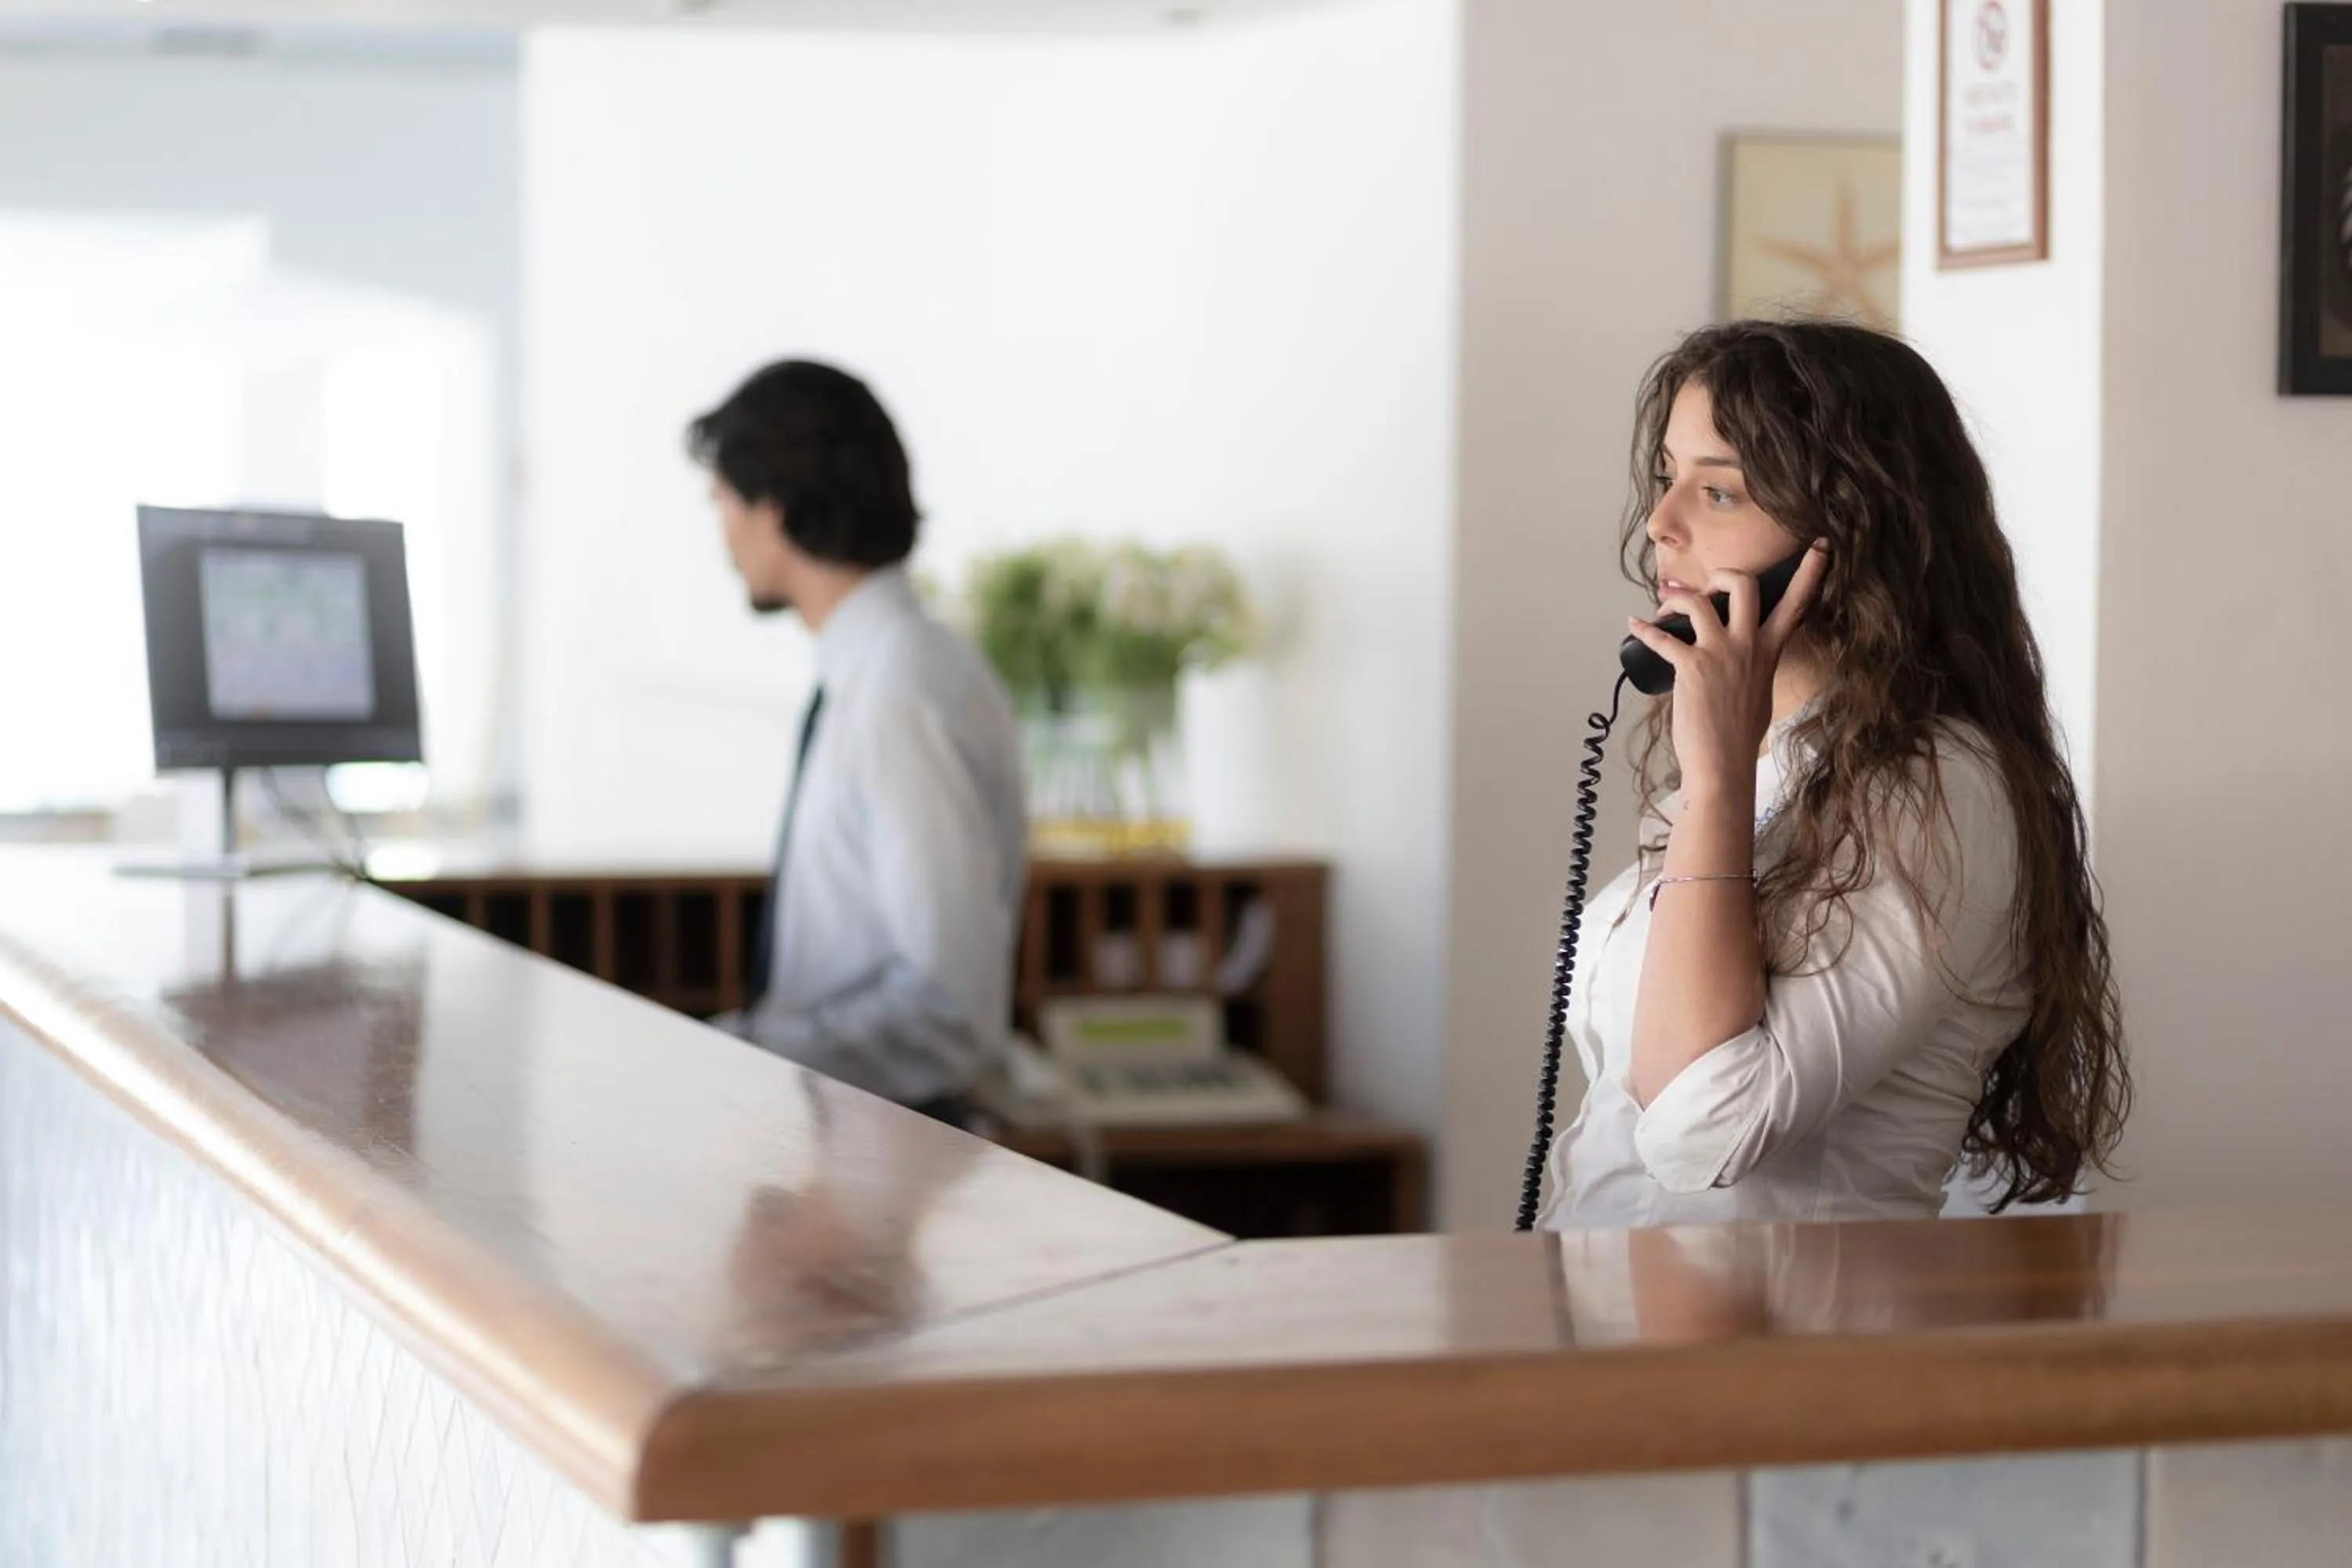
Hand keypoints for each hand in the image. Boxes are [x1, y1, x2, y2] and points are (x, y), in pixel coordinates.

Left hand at [1624, 543, 1828, 801]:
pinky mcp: (1691, 667)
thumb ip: (1755, 665)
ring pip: (1697, 602)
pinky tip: (1633, 626)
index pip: (1796, 605)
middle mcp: (1747, 646)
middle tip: (1706, 588)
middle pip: (1744, 584)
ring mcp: (1720, 654)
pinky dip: (1643, 630)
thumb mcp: (1760, 692)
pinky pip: (1662, 638)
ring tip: (1664, 609)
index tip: (1821, 545)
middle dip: (1723, 574)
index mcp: (1768, 651)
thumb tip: (1743, 658)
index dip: (1809, 572)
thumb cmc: (1739, 734)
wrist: (1724, 764)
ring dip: (1675, 599)